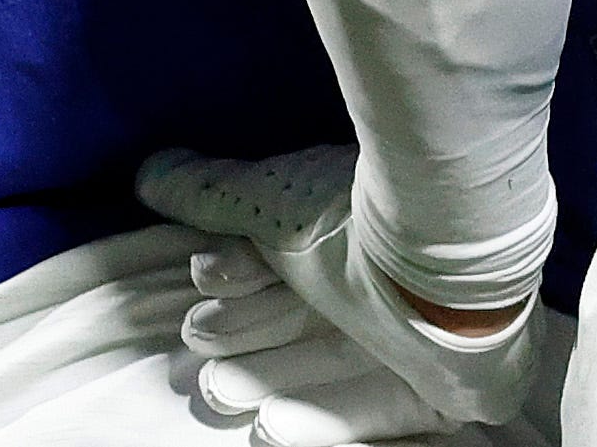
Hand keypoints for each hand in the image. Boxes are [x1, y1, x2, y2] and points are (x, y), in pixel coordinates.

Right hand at [146, 145, 557, 438]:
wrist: (442, 253)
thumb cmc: (351, 222)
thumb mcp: (264, 204)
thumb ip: (209, 193)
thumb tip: (150, 174)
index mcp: (347, 230)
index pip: (284, 262)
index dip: (238, 279)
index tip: (201, 284)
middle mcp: (381, 280)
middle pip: (303, 320)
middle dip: (248, 339)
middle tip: (203, 362)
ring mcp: (417, 334)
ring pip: (333, 365)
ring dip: (275, 380)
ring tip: (223, 394)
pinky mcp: (446, 386)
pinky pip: (382, 408)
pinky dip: (328, 418)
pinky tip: (274, 428)